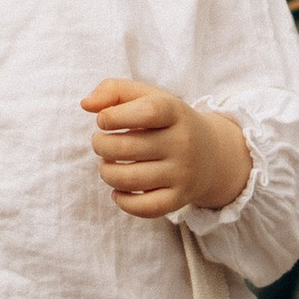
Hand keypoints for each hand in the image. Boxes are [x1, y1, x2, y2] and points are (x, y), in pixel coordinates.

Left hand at [82, 78, 249, 220]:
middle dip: (101, 145)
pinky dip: (122, 201)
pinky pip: (145, 207)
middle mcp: (183, 143)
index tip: (103, 120)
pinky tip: (118, 190)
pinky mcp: (180, 198)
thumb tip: (86, 104)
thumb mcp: (148, 97)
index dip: (115, 116)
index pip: (146, 112)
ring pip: (130, 179)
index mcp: (175, 112)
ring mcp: (182, 173)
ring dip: (106, 172)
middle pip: (128, 148)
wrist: (212, 154)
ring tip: (107, 164)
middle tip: (100, 142)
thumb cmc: (166, 121)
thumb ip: (113, 91)